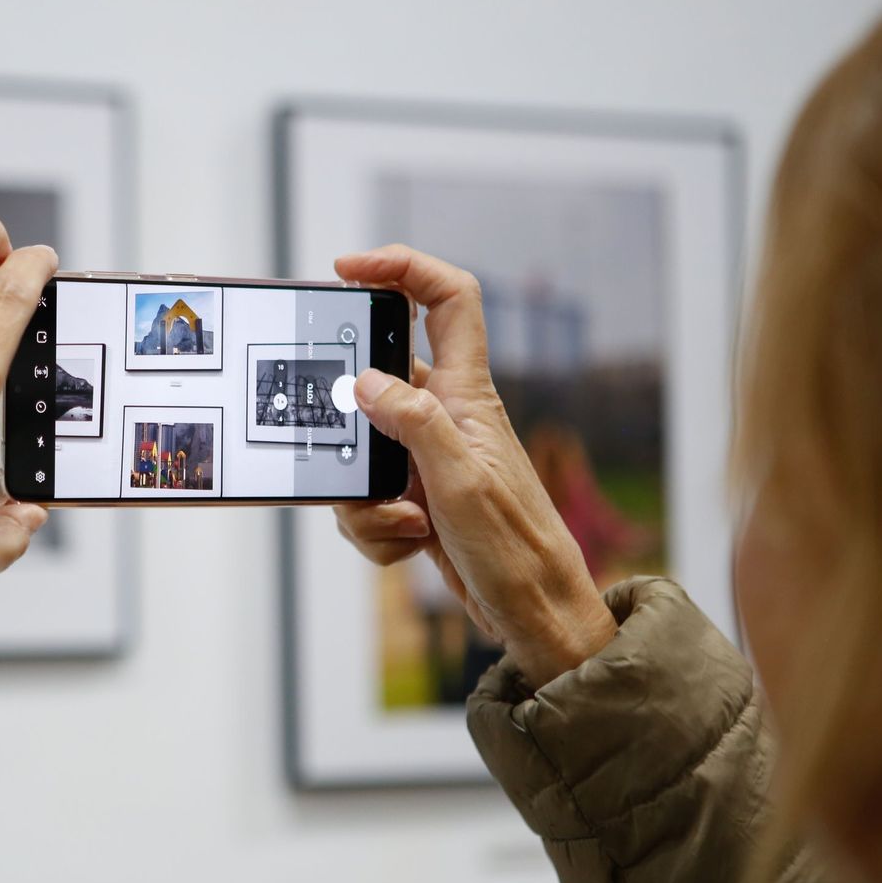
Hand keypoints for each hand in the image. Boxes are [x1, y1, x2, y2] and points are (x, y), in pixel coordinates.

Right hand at [332, 245, 615, 688]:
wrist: (534, 615)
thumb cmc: (517, 549)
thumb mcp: (461, 483)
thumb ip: (415, 423)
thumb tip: (366, 380)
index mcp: (468, 395)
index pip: (446, 299)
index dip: (401, 268)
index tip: (348, 271)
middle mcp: (446, 416)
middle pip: (375, 380)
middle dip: (348, 421)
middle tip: (347, 452)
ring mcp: (427, 457)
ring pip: (360, 449)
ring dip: (364, 495)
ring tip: (405, 522)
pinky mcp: (415, 496)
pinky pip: (366, 496)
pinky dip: (374, 526)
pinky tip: (408, 544)